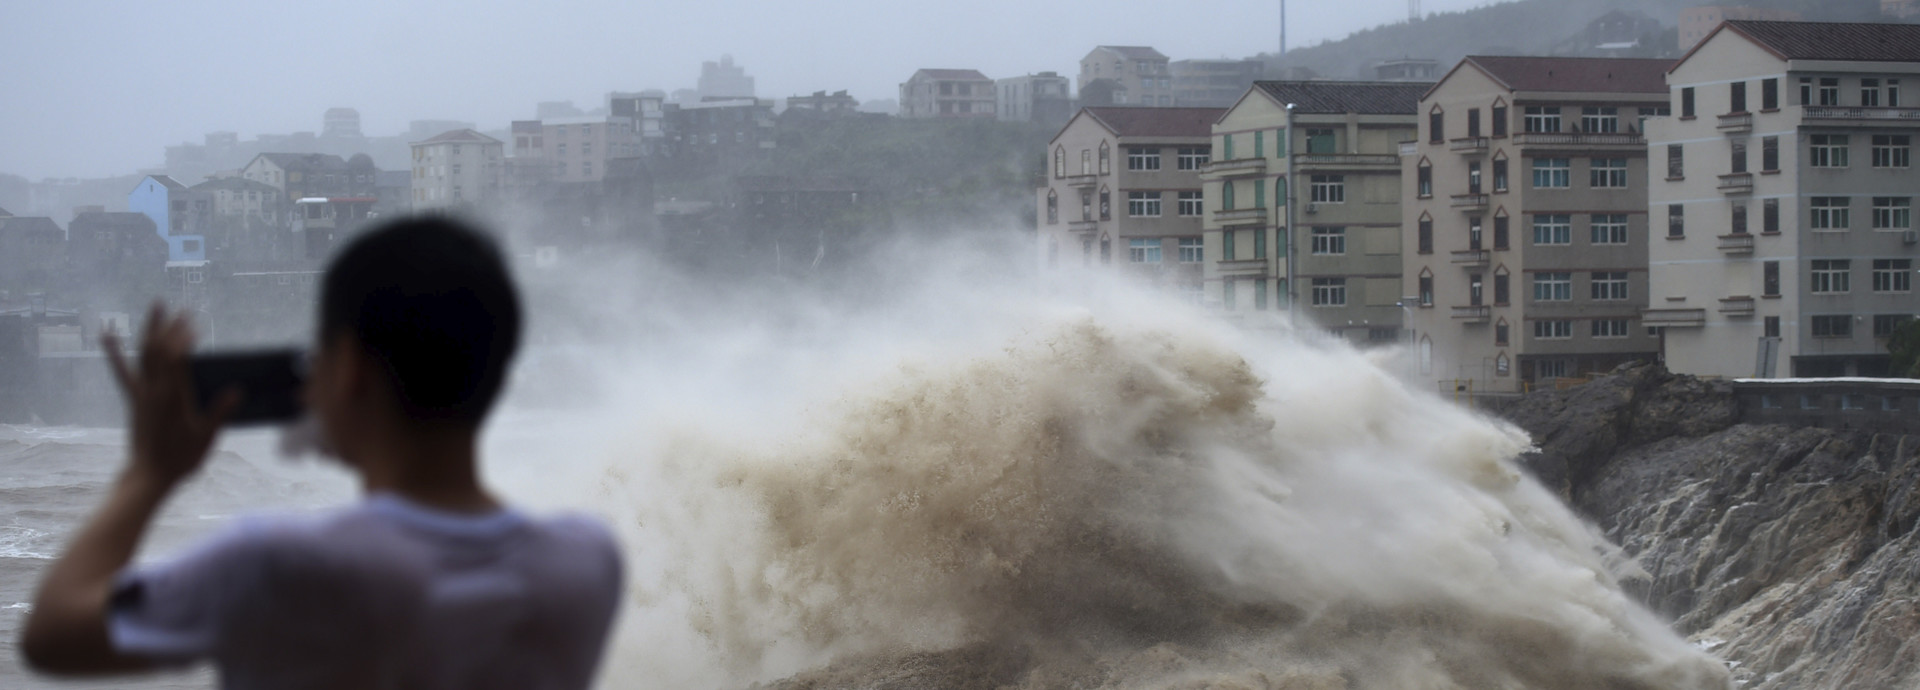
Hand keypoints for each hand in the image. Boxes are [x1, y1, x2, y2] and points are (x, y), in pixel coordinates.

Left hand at [102, 303, 239, 487]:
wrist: (149, 474)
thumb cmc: (181, 458)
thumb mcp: (206, 436)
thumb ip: (220, 412)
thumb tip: (238, 391)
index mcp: (174, 397)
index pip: (176, 359)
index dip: (184, 339)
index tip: (195, 326)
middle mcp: (155, 390)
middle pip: (159, 350)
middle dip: (170, 327)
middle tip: (182, 310)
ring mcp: (142, 393)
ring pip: (143, 354)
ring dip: (150, 329)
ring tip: (156, 306)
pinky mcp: (135, 399)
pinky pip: (123, 372)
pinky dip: (115, 352)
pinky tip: (107, 334)